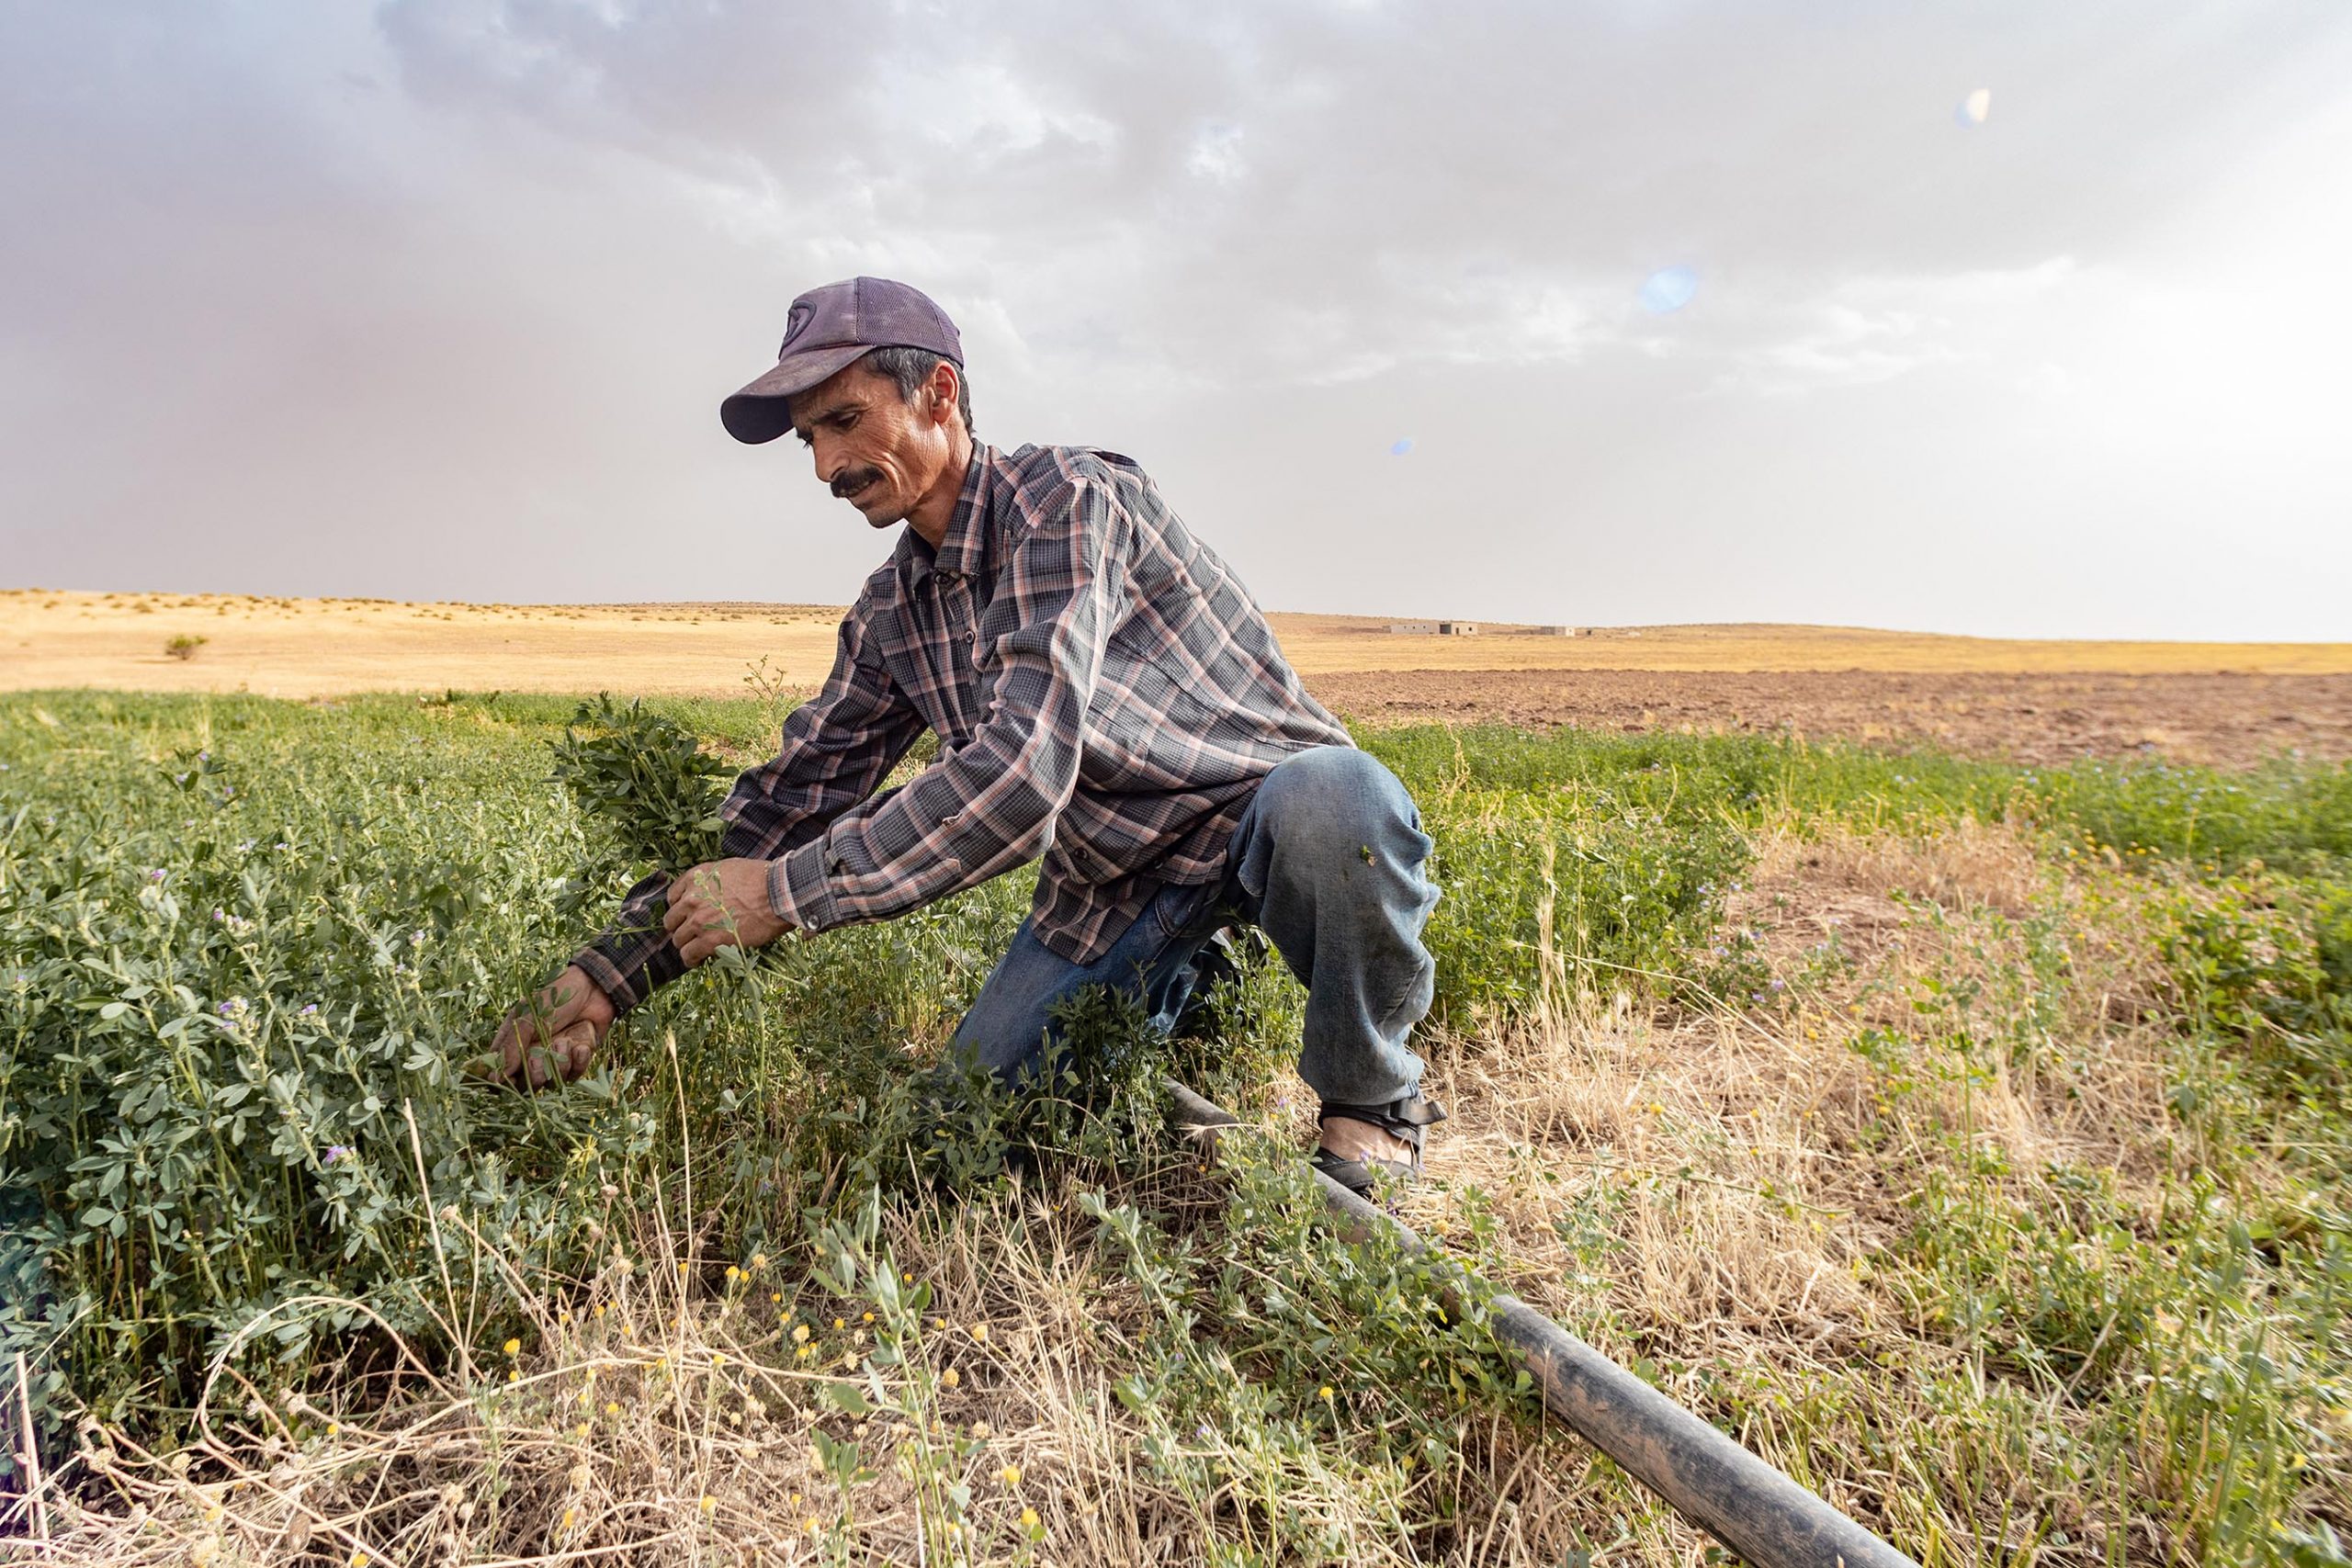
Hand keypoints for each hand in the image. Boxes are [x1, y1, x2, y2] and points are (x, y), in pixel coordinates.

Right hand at [484, 964, 614, 1088]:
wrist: (594, 988)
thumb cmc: (555, 997)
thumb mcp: (528, 1018)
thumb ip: (512, 1048)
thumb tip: (495, 1080)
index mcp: (515, 1043)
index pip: (502, 1072)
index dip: (506, 1080)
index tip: (512, 1077)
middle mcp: (533, 1054)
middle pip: (527, 1084)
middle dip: (534, 1074)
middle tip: (538, 1057)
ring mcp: (555, 1058)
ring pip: (552, 1082)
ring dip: (559, 1063)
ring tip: (565, 1041)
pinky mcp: (577, 1060)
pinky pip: (574, 1075)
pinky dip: (579, 1061)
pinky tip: (581, 1044)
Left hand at [663, 858, 790, 967]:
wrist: (777, 894)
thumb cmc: (761, 879)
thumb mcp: (728, 868)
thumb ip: (712, 880)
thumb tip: (712, 893)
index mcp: (695, 878)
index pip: (673, 896)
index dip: (680, 908)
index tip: (688, 914)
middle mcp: (691, 899)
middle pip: (672, 920)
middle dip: (681, 927)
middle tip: (693, 932)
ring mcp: (698, 921)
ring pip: (678, 939)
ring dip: (686, 943)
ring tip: (697, 948)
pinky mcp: (709, 941)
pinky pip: (688, 954)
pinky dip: (690, 959)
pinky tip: (698, 960)